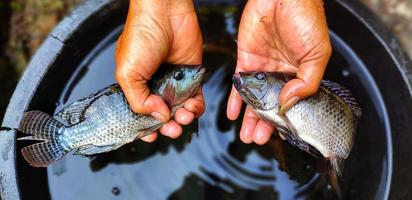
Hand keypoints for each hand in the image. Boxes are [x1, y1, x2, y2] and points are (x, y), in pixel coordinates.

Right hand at [115, 0, 203, 141]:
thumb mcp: (128, 72)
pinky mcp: (191, 76)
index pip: (140, 115)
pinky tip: (193, 107)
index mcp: (136, 87)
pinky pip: (196, 98)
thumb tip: (158, 116)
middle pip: (162, 117)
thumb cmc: (141, 36)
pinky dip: (197, 108)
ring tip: (183, 116)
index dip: (145, 128)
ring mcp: (174, 82)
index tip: (151, 136)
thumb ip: (138, 100)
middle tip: (171, 129)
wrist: (165, 13)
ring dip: (183, 119)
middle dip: (167, 127)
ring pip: (180, 111)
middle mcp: (155, 87)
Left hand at [227, 0, 331, 144]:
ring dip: (249, 118)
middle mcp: (280, 74)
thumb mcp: (317, 53)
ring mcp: (262, 68)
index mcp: (299, 74)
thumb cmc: (306, 19)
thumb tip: (289, 103)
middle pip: (270, 105)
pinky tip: (232, 114)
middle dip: (263, 124)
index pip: (291, 103)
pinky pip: (239, 83)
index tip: (278, 134)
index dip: (284, 120)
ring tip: (245, 135)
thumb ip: (306, 81)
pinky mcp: (246, 59)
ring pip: (254, 98)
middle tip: (255, 139)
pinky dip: (235, 99)